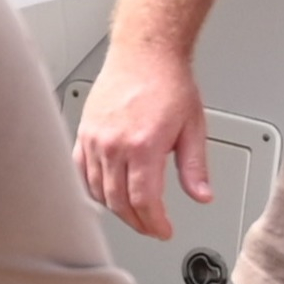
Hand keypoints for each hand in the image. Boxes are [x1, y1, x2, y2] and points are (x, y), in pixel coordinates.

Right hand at [74, 47, 212, 241]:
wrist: (145, 52)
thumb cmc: (168, 82)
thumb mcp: (194, 127)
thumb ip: (195, 167)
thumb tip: (202, 196)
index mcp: (143, 146)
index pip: (144, 201)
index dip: (154, 223)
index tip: (163, 231)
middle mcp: (114, 145)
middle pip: (119, 202)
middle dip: (137, 221)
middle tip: (150, 227)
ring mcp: (95, 139)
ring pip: (98, 191)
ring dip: (115, 208)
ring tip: (132, 212)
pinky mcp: (84, 132)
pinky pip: (81, 171)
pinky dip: (92, 189)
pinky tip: (106, 193)